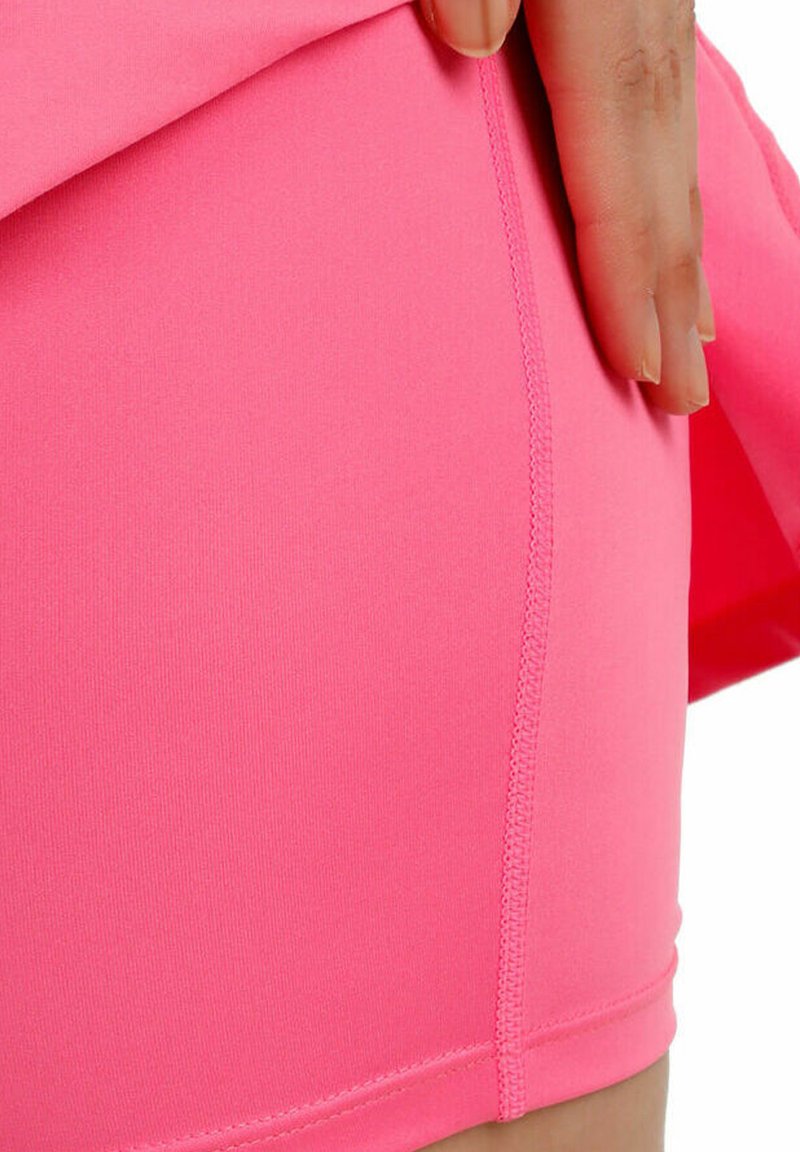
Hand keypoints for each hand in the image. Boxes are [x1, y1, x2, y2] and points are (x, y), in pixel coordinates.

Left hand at [419, 0, 715, 415]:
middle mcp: (645, 28)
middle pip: (663, 193)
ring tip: (692, 351)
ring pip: (681, 167)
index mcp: (599, 12)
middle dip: (671, 306)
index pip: (615, 175)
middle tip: (678, 403)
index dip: (626, 276)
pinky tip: (683, 240)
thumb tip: (471, 44)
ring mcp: (657, 18)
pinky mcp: (650, 9)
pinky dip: (681, 201)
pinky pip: (676, 129)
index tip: (634, 366)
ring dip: (687, 269)